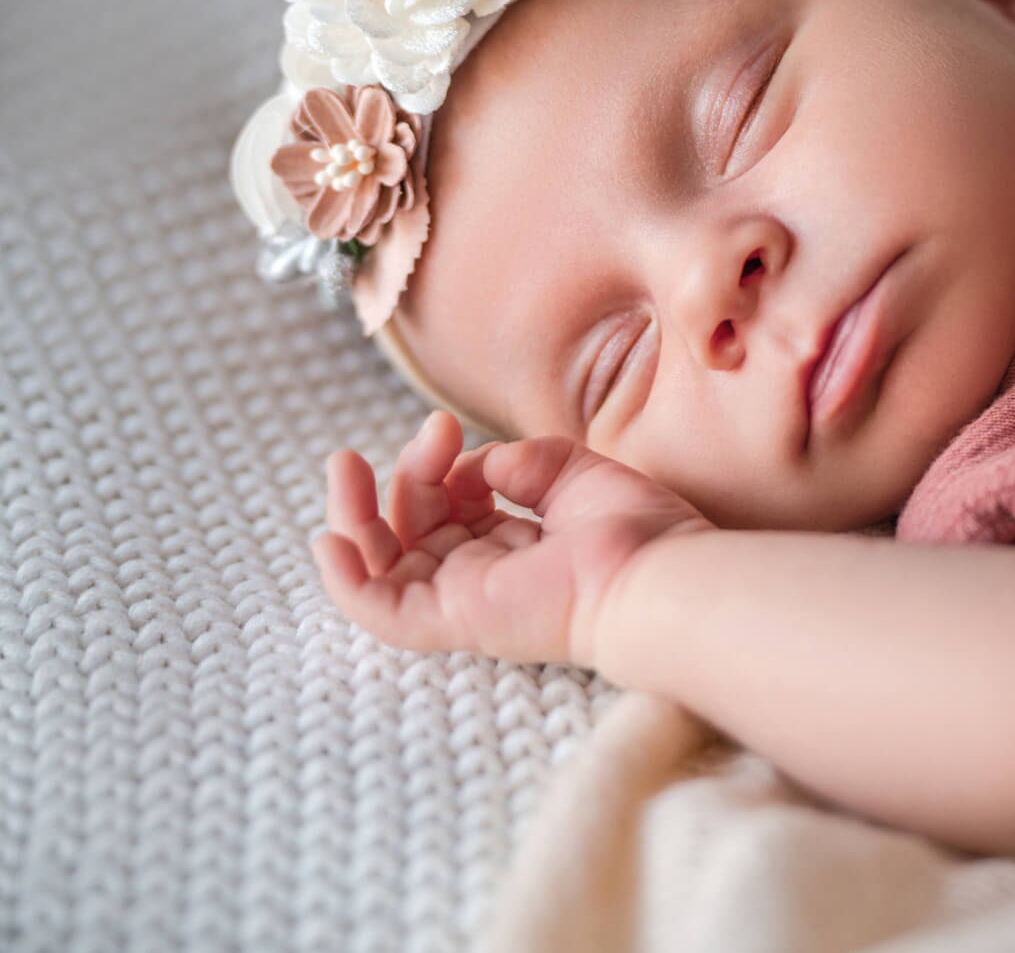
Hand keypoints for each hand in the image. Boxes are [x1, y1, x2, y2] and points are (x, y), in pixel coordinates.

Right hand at [311, 411, 712, 668]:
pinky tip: (328, 540)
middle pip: (412, 525)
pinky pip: (383, 613)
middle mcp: (485, 573)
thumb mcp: (572, 472)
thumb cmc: (633, 529)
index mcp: (514, 544)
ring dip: (354, 513)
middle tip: (434, 431)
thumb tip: (475, 464)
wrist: (654, 569)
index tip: (450, 426)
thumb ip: (516, 462)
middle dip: (409, 471)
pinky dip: (347, 582)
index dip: (437, 461)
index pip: (448, 504)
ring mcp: (465, 598)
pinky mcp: (455, 620)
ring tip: (343, 464)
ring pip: (384, 564)